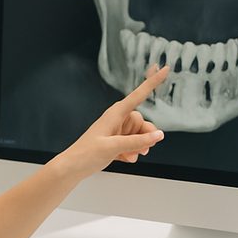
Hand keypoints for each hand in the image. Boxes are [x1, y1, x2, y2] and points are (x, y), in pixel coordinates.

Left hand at [58, 66, 169, 180]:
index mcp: (116, 112)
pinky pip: (133, 144)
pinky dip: (131, 153)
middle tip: (139, 149)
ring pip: (140, 135)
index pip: (139, 94)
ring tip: (128, 155)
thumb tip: (158, 135)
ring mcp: (117, 131)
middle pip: (143, 122)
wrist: (72, 169)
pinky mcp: (116, 142)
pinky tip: (124, 159)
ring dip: (138, 147)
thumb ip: (138, 141)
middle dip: (144, 137)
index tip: (165, 68)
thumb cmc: (86, 154)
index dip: (153, 82)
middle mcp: (118, 119)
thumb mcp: (114, 147)